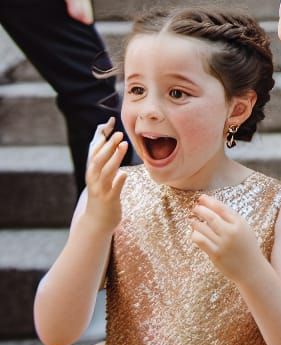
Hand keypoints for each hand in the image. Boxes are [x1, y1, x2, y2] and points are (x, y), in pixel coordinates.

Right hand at [83, 117, 127, 232]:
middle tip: (119, 134)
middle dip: (108, 146)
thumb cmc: (102, 192)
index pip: (94, 151)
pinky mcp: (109, 200)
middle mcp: (94, 179)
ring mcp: (101, 190)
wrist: (96, 221)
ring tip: (124, 146)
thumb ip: (106, 157)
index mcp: (92, 171)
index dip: (101, 137)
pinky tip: (124, 173)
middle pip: (98, 159)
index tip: (110, 123)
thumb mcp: (102, 174)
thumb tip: (111, 135)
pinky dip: (118, 181)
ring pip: (106, 172)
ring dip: (114, 158)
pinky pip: (114, 189)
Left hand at [191, 195, 262, 282]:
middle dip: (200, 210)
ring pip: (203, 228)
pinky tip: (193, 233)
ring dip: (195, 222)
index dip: (210, 201)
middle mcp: (231, 232)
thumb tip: (213, 209)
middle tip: (195, 207)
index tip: (201, 198)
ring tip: (191, 219)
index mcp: (239, 223)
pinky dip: (195, 235)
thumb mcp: (244, 229)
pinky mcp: (216, 254)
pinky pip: (201, 241)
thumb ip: (232, 220)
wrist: (251, 268)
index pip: (221, 208)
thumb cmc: (247, 247)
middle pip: (211, 217)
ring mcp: (223, 243)